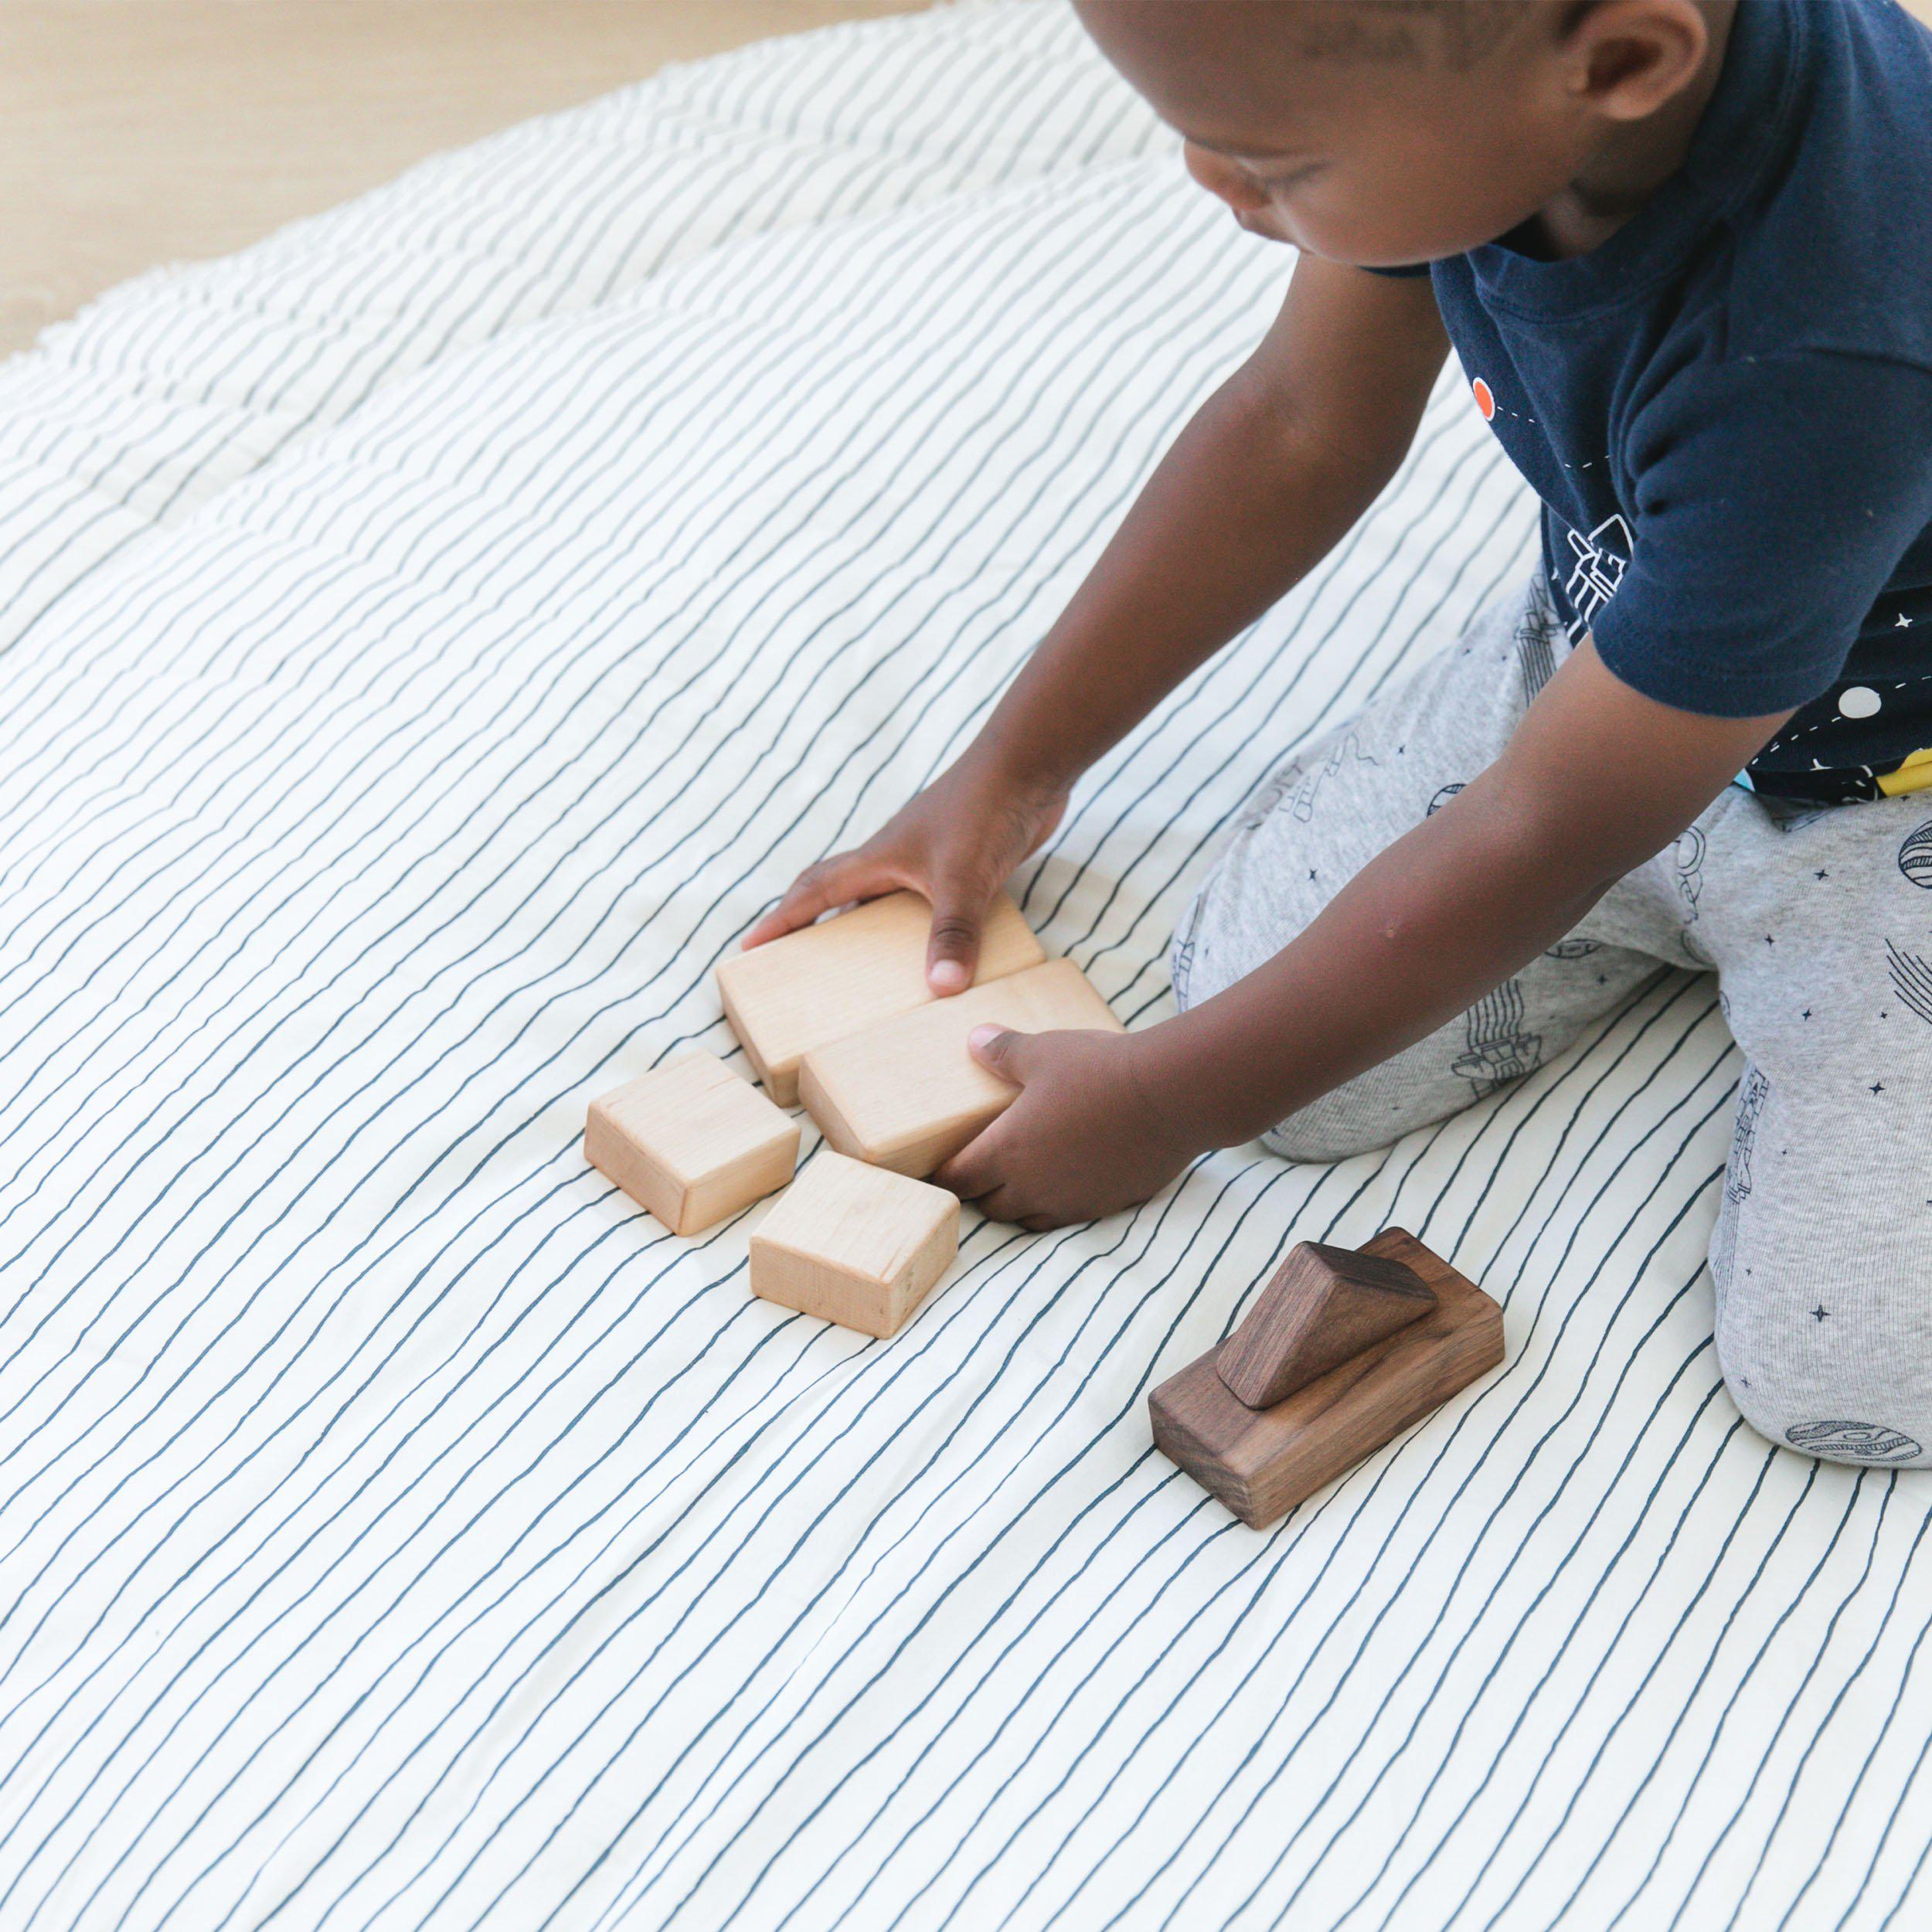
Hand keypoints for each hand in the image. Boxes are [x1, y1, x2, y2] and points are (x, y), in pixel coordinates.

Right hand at [740, 756, 1069, 993]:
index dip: (781, 919)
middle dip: (812, 925)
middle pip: (839, 893)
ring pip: (883, 899)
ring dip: (868, 929)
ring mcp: (927, 857)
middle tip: (796, 964)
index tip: (748, 947)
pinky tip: (935, 953)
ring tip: (862, 974)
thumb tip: (942, 989)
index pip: (814, 890)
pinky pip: (925, 902)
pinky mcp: (961, 861)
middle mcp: (895, 857)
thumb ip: (953, 932)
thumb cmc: (986, 808)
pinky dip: (919, 927)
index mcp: (879, 857)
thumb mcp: (963, 877)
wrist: (1031, 764)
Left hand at [930, 1023, 1198, 1228]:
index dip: (944, 1176)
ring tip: (1021, 1179)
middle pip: (989, 1207)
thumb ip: (1004, 1051)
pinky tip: (1067, 1181)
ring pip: (1028, 1219)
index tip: (939, 1169)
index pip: (957, 1180)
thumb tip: (975, 1039)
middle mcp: (1033, 1187)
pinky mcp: (1105, 1206)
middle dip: (980, 1191)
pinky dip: (1057, 1205)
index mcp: (1007, 1151)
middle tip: (981, 1168)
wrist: (1171, 1096)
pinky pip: (1068, 1218)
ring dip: (1018, 1204)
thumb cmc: (1100, 1071)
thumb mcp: (1044, 1051)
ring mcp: (1071, 1202)